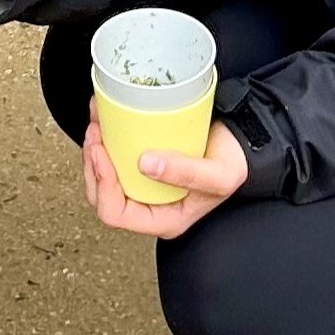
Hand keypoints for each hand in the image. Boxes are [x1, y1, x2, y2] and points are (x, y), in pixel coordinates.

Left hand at [80, 116, 247, 238]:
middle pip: (101, 195)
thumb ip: (186, 173)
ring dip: (94, 148)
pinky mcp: (140, 162)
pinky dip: (105, 136)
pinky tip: (104, 116)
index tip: (101, 153)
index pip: (116, 214)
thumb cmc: (233, 165)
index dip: (102, 186)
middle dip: (92, 164)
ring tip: (97, 122)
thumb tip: (146, 164)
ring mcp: (142, 184)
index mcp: (162, 218)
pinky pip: (113, 155)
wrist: (242, 143)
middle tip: (95, 134)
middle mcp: (148, 204)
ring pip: (102, 174)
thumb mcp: (218, 175)